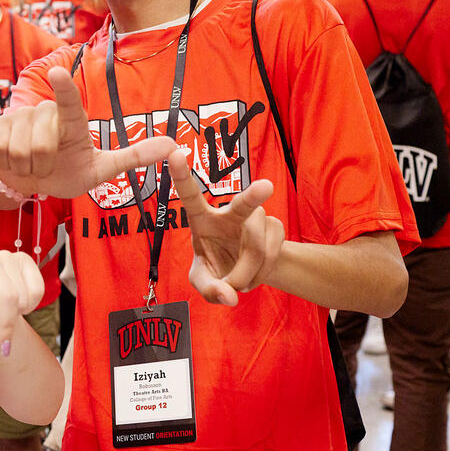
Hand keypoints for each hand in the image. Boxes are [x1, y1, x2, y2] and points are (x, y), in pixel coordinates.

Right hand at [0, 66, 176, 198]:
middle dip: (43, 165)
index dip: (64, 88)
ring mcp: (19, 117)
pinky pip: (1, 151)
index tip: (60, 72)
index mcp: (71, 120)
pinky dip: (9, 165)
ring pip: (20, 150)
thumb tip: (173, 146)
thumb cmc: (68, 170)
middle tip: (46, 166)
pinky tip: (14, 161)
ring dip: (26, 167)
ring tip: (31, 164)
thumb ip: (134, 156)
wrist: (29, 179)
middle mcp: (45, 112)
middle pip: (41, 143)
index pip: (68, 103)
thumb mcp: (102, 169)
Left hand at [166, 149, 283, 305]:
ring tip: (239, 282)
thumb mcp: (204, 282)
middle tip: (266, 187)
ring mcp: (255, 218)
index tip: (175, 153)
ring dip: (248, 273)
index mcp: (202, 219)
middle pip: (243, 205)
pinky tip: (255, 274)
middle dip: (254, 196)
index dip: (182, 176)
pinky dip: (262, 274)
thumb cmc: (217, 270)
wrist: (248, 273)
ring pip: (258, 246)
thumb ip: (210, 290)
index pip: (190, 196)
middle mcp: (229, 213)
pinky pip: (272, 253)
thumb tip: (229, 297)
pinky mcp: (274, 227)